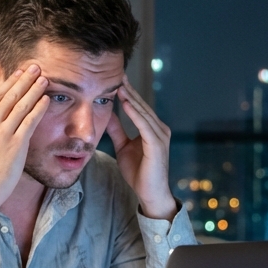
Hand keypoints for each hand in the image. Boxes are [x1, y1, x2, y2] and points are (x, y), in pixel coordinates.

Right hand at [0, 64, 50, 223]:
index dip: (10, 82)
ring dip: (34, 90)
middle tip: (35, 66)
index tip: (19, 71)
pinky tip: (46, 99)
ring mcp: (2, 134)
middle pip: (10, 96)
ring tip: (44, 78)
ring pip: (21, 105)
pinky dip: (39, 108)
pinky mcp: (15, 145)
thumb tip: (0, 114)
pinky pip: (30, 121)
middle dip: (24, 79)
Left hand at [107, 76, 177, 220]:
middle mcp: (159, 129)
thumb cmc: (139, 173)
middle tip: (117, 73)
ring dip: (131, 98)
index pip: (138, 106)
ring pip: (143, 112)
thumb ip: (117, 130)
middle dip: (129, 90)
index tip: (115, 78)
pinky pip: (144, 125)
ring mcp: (160, 136)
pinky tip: (126, 103)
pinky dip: (135, 113)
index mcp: (152, 128)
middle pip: (141, 105)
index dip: (128, 92)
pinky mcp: (157, 145)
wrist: (150, 194)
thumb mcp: (123, 147)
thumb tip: (107, 114)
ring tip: (119, 84)